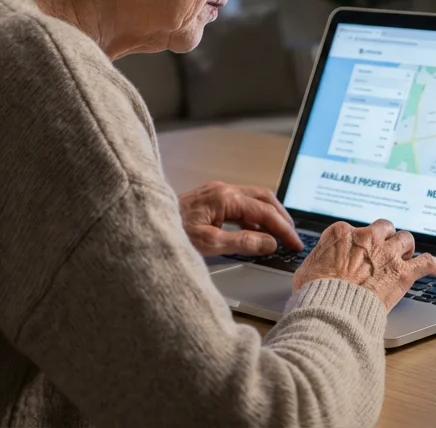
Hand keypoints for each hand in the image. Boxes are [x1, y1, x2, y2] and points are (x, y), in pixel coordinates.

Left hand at [178, 181, 303, 256]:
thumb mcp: (208, 244)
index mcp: (224, 197)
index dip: (283, 228)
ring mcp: (215, 192)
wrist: (140, 226)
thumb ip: (242, 243)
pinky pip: (240, 205)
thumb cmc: (169, 234)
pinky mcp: (210, 200)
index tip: (295, 243)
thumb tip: (269, 243)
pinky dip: (253, 218)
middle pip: (264, 198)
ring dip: (269, 216)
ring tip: (279, 235)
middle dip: (281, 217)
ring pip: (253, 199)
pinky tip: (256, 233)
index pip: (264, 211)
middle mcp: (222, 189)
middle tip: (293, 237)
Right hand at [293, 219, 435, 311]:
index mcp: (342, 233)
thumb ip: (318, 261)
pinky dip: (432, 264)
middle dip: (386, 238)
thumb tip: (317, 266)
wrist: (331, 309)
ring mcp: (387, 253)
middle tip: (385, 250)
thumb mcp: (306, 270)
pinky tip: (433, 268)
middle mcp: (367, 237)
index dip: (360, 242)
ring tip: (407, 256)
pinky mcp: (402, 272)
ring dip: (407, 247)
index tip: (361, 252)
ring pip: (406, 239)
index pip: (356, 230)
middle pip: (384, 228)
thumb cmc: (315, 293)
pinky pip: (426, 261)